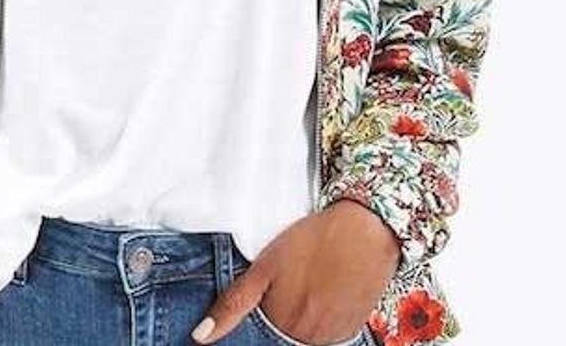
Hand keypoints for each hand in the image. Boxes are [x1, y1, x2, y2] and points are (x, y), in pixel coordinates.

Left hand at [190, 199, 399, 343]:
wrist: (364, 230)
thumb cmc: (314, 241)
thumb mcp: (265, 266)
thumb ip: (233, 303)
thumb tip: (200, 337)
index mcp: (282, 323)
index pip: (259, 338)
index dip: (260, 318)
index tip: (271, 298)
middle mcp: (307, 338)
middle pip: (283, 337)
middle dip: (279, 318)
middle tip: (289, 286)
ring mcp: (332, 337)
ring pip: (305, 336)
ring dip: (301, 319)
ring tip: (307, 285)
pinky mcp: (351, 330)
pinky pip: (328, 334)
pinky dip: (322, 318)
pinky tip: (323, 291)